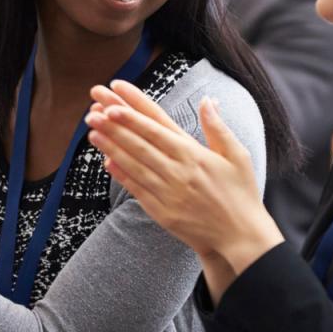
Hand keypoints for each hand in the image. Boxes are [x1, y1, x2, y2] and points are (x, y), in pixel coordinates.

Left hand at [84, 80, 281, 296]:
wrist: (241, 236)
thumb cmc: (241, 193)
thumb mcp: (238, 155)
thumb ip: (218, 127)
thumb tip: (207, 99)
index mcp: (194, 153)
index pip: (158, 124)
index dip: (133, 109)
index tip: (114, 94)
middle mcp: (178, 171)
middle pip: (140, 142)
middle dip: (114, 124)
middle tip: (92, 109)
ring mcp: (168, 192)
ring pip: (134, 164)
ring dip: (111, 146)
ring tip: (92, 130)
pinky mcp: (162, 212)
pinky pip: (137, 190)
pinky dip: (121, 175)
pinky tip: (106, 162)